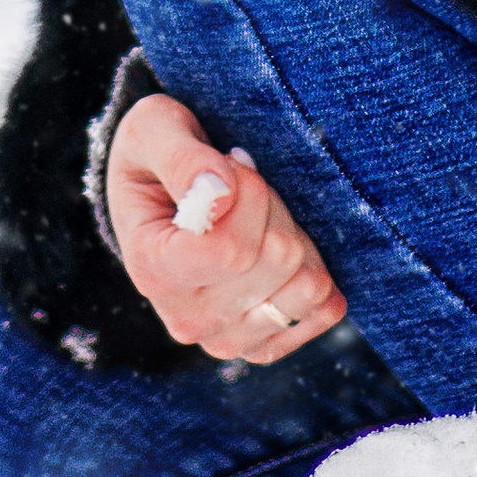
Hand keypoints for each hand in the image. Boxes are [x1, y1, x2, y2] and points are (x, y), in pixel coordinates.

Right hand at [105, 91, 345, 365]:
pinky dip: (314, 268)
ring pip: (308, 286)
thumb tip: (221, 193)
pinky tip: (279, 246)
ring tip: (259, 218)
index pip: (232, 249)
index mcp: (152, 270)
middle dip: (272, 205)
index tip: (230, 162)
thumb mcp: (153, 131)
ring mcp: (227, 339)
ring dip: (295, 237)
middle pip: (278, 259)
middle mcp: (188, 318)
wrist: (155, 197)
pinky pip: (324, 309)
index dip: (249, 194)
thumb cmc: (155, 157)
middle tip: (242, 186)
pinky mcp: (261, 345)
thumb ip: (182, 158)